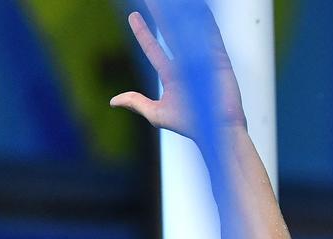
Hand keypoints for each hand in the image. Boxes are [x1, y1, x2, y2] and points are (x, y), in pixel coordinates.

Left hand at [109, 1, 246, 142]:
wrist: (217, 132)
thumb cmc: (191, 125)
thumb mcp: (157, 114)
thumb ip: (137, 103)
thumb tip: (113, 101)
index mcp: (172, 74)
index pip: (152, 48)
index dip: (142, 32)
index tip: (133, 16)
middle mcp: (186, 64)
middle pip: (169, 32)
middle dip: (159, 14)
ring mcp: (202, 61)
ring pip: (190, 30)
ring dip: (183, 13)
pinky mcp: (218, 61)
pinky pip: (211, 36)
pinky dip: (207, 21)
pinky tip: (199, 8)